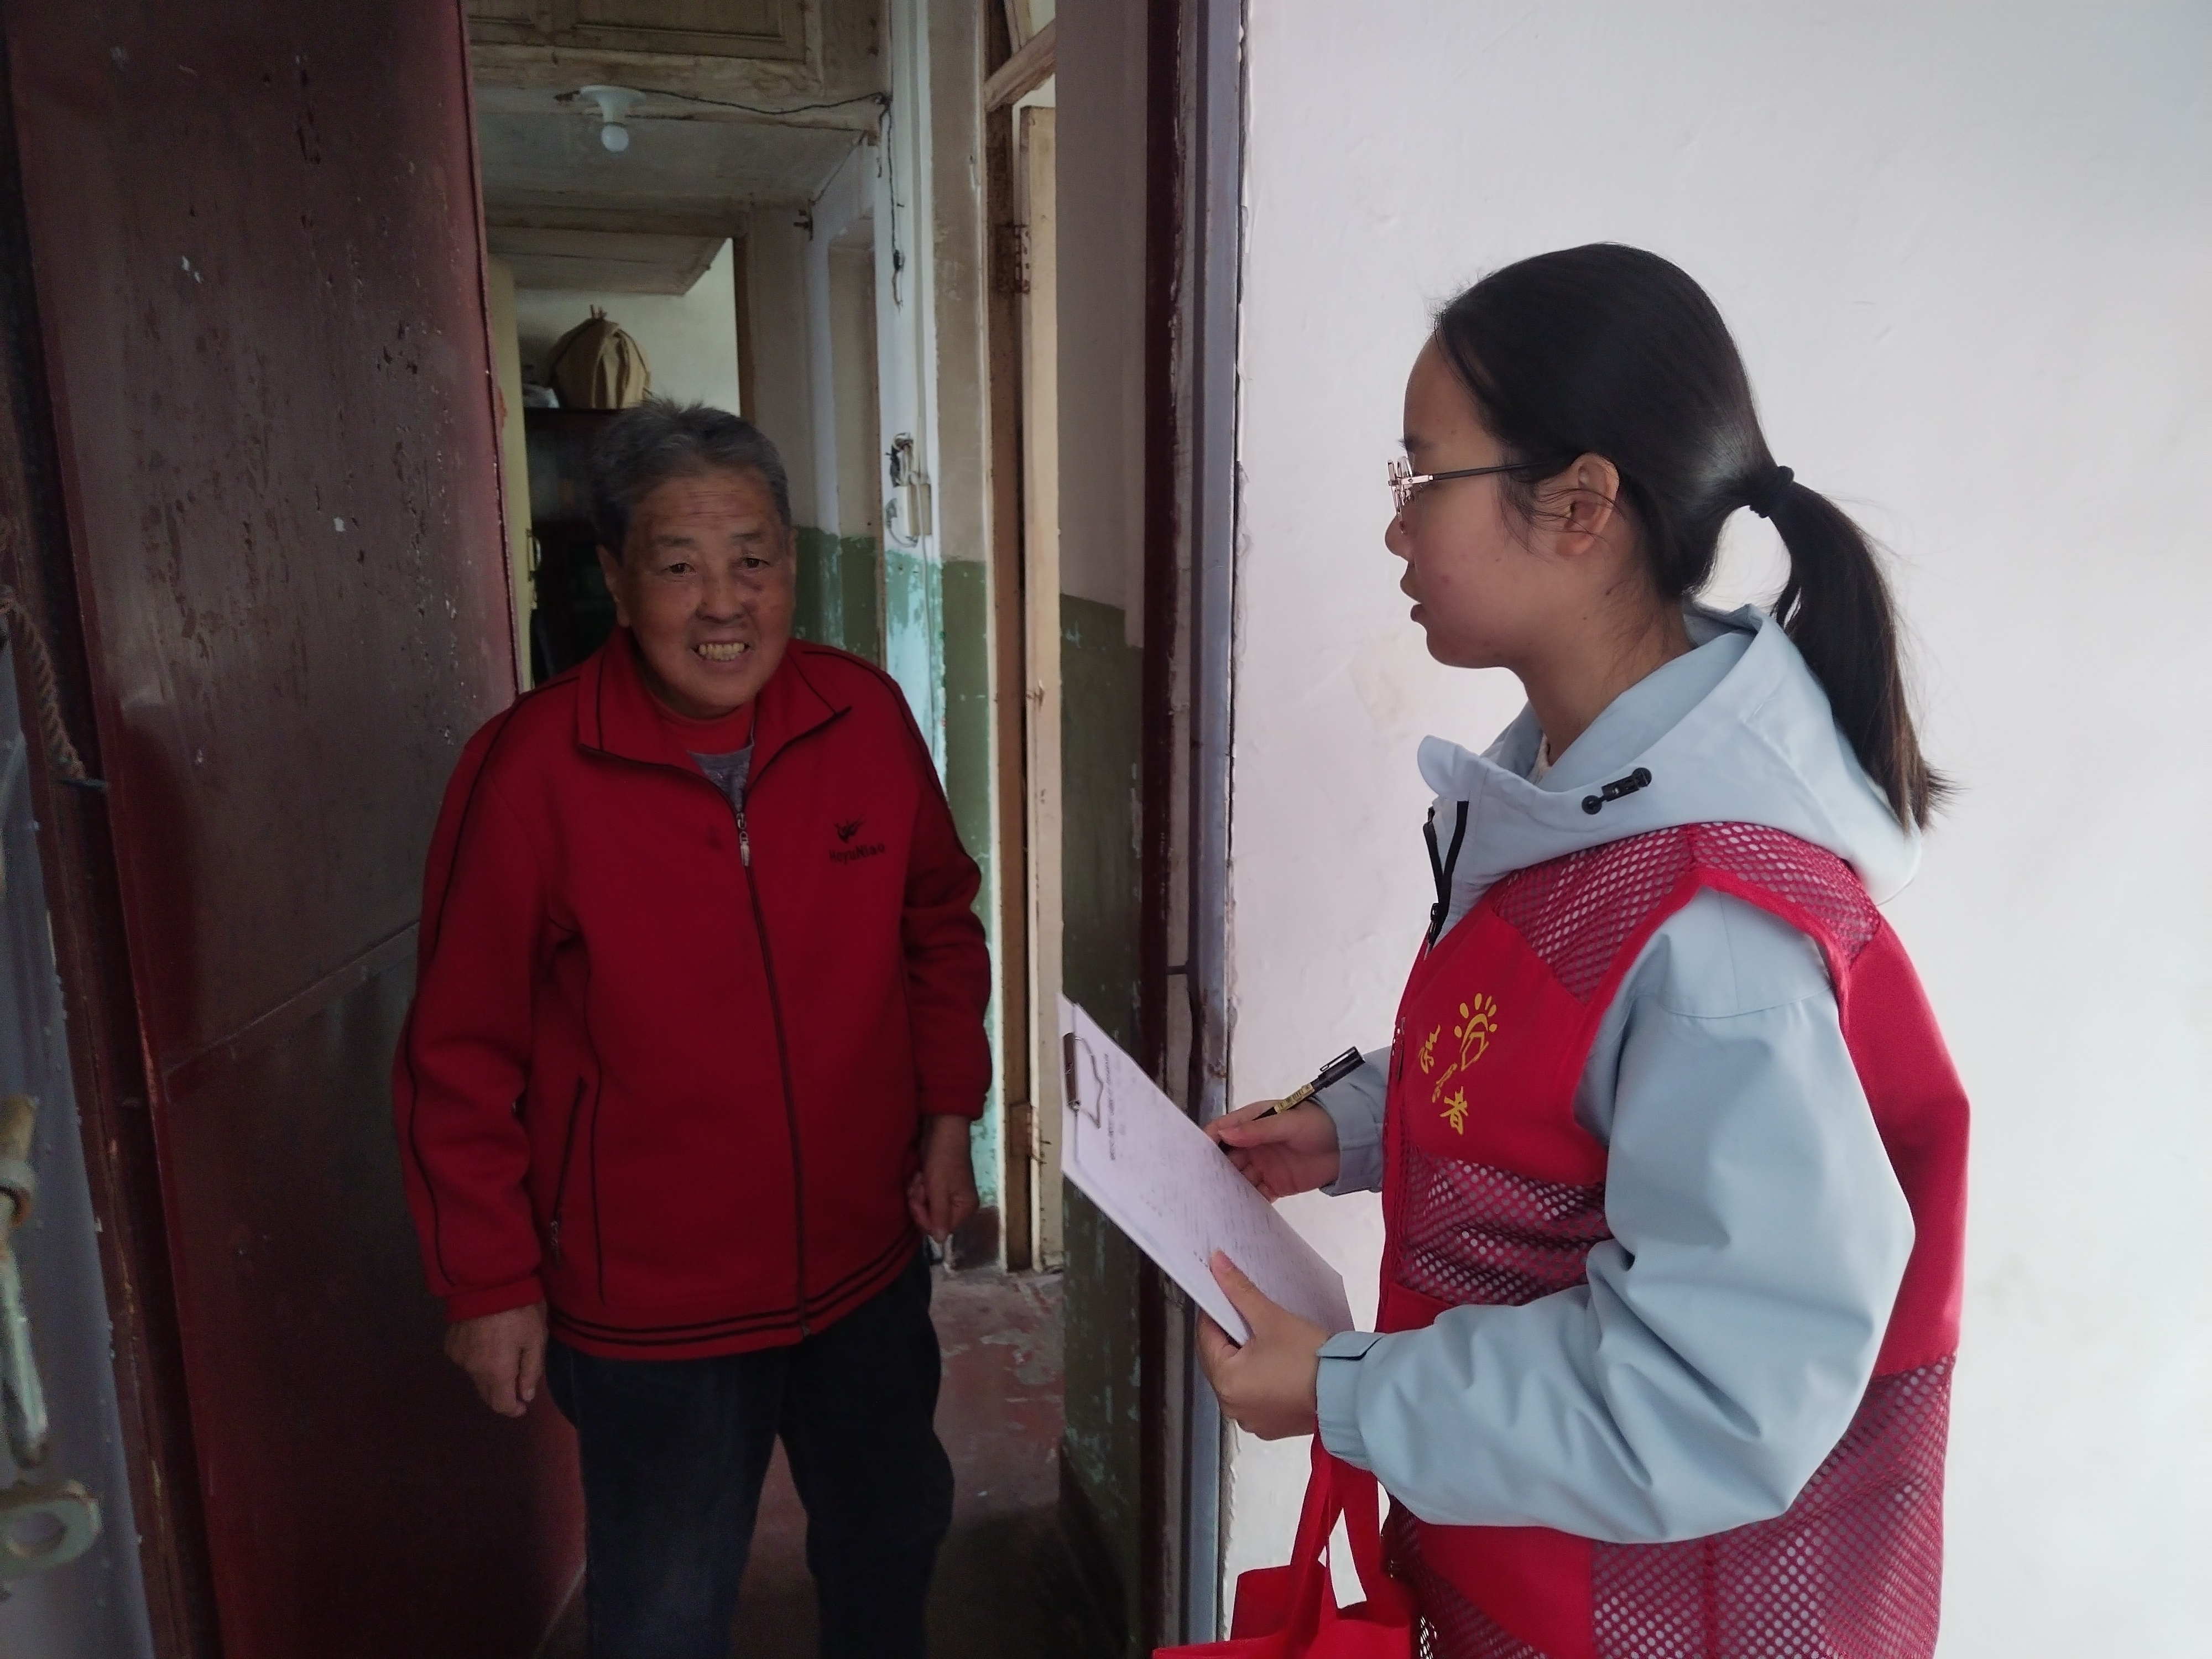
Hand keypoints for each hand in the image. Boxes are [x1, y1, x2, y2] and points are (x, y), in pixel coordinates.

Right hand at [444, 1302, 546, 1417]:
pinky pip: (466, 1360)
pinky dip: (477, 1358)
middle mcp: (474, 1371)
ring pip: (476, 1377)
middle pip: (487, 1394)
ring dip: (489, 1375)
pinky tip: (486, 1343)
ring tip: (502, 1356)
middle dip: (502, 1394)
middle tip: (515, 1383)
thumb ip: (531, 1371)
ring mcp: (459, 1358)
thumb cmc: (518, 1311)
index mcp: (496, 1372)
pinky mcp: (450, 1344)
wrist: (486, 1283)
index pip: (501, 1405)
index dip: (512, 1409)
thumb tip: (525, 1396)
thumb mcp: (535, 1340)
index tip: (522, 1406)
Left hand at [906, 1114, 978, 1244]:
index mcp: (965, 1208)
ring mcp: (948, 1196)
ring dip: (917, 1194)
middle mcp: (959, 1205)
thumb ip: (939, 1216)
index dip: (924, 1217)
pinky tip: (920, 1175)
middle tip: (920, 1185)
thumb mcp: (939, 1189)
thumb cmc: (943, 1158)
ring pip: (924, 1210)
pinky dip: (918, 1189)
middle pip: (931, 1221)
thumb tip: (940, 1242)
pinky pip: (923, 1199)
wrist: (941, 1129)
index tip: (918, 1198)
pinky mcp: (938, 1187)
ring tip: (920, 1177)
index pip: (940, 1229)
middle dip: (920, 1204)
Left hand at [1195, 1252, 1326, 1439]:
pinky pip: (1255, 1394)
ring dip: (1246, 1358)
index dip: (1215, 1312)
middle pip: (1220, 1358)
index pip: (1206, 1336)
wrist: (1348, 1392)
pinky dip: (1260, 1378)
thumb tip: (1218, 1265)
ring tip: (1268, 1340)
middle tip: (1251, 1317)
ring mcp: (1251, 1419)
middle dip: (1232, 1336)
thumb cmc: (1310, 1360)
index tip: (1226, 1298)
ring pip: (1237, 1377)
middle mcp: (1232, 1406)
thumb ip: (1239, 1290)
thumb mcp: (1271, 1318)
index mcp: (1225, 1382)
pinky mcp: (1270, 1425)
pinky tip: (1278, 1363)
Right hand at [1205, 1098, 1341, 1198]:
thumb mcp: (1289, 1122)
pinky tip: (1238, 1214)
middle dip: (1214, 1172)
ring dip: (1229, 1190)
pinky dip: (1248, 1203)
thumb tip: (1225, 1134)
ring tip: (1214, 1206)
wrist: (1350, 1144)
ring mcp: (1264, 1166)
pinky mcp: (1276, 1184)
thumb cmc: (1318, 1124)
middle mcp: (1253, 1145)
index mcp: (1252, 1122)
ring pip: (1239, 1179)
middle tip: (1198, 1189)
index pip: (1222, 1131)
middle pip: (1227, 1159)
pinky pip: (1257, 1195)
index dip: (1208, 1143)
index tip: (1193, 1159)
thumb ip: (1258, 1130)